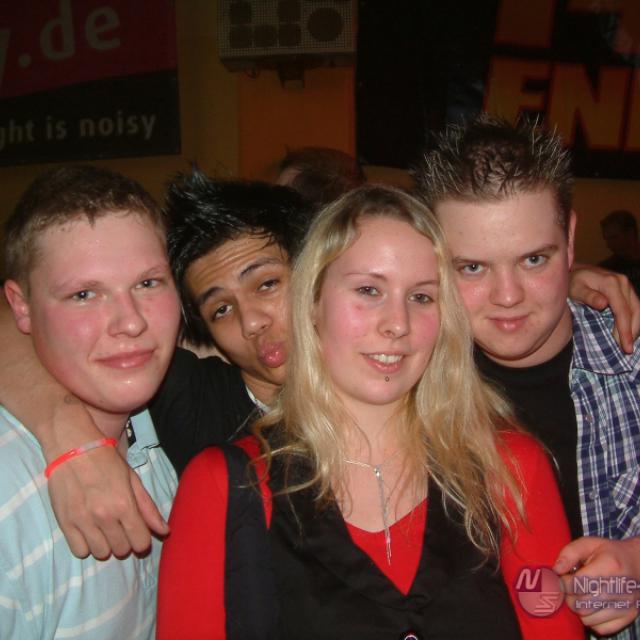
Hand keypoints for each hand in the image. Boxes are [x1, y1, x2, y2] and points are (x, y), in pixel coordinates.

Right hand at [48, 443, 168, 558]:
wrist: (74, 450)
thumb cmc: (108, 463)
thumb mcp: (133, 480)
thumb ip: (148, 508)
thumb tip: (164, 531)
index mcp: (124, 505)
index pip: (140, 543)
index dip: (142, 540)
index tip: (137, 533)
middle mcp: (104, 516)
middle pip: (121, 550)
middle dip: (125, 541)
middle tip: (120, 527)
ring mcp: (83, 521)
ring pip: (101, 553)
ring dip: (106, 545)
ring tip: (104, 529)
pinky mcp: (65, 523)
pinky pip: (79, 551)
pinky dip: (86, 545)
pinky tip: (89, 531)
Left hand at [554, 536, 639, 635]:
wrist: (638, 563)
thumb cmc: (609, 553)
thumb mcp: (589, 543)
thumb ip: (569, 553)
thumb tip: (555, 570)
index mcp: (609, 566)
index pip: (578, 584)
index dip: (563, 583)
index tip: (562, 578)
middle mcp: (620, 588)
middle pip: (581, 604)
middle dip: (568, 597)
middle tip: (569, 589)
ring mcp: (626, 605)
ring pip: (588, 619)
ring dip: (578, 610)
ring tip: (579, 596)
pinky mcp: (629, 617)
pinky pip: (601, 629)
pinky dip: (591, 620)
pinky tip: (591, 606)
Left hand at [569, 263, 639, 352]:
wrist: (575, 271)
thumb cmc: (572, 282)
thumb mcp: (575, 289)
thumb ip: (588, 296)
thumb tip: (604, 304)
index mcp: (611, 283)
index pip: (623, 311)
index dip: (625, 330)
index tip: (626, 347)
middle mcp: (623, 283)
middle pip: (635, 311)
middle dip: (632, 332)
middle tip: (626, 349)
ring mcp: (626, 285)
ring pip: (638, 309)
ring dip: (634, 327)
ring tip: (626, 343)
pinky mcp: (626, 289)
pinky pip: (634, 307)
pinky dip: (633, 320)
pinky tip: (628, 332)